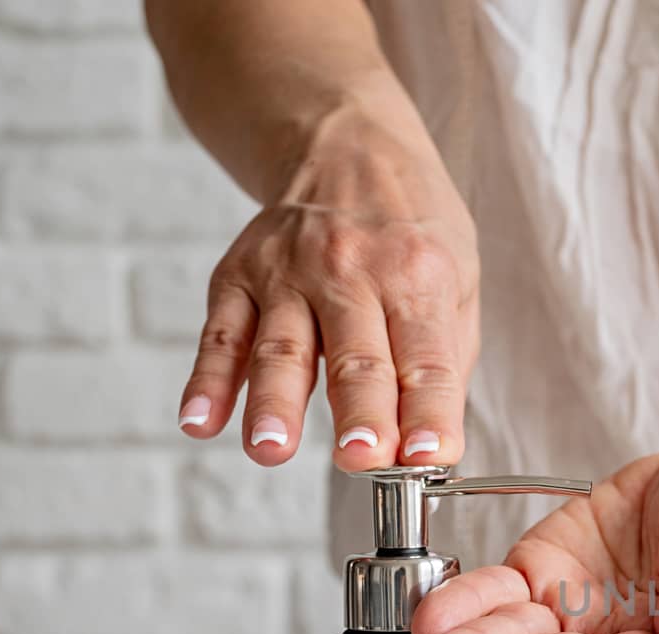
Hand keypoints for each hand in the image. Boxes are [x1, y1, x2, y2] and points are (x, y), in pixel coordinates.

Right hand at [175, 111, 478, 469]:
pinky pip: (221, 335)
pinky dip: (207, 381)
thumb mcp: (459, 280)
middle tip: (362, 461)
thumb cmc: (412, 230)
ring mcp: (288, 274)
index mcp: (417, 277)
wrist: (348, 146)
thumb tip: (432, 441)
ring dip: (274, 403)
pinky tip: (199, 420)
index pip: (427, 360)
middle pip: (356, 358)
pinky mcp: (239, 277)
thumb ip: (446, 361)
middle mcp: (351, 272)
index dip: (430, 412)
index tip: (430, 456)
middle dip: (360, 414)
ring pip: (282, 349)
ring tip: (272, 449)